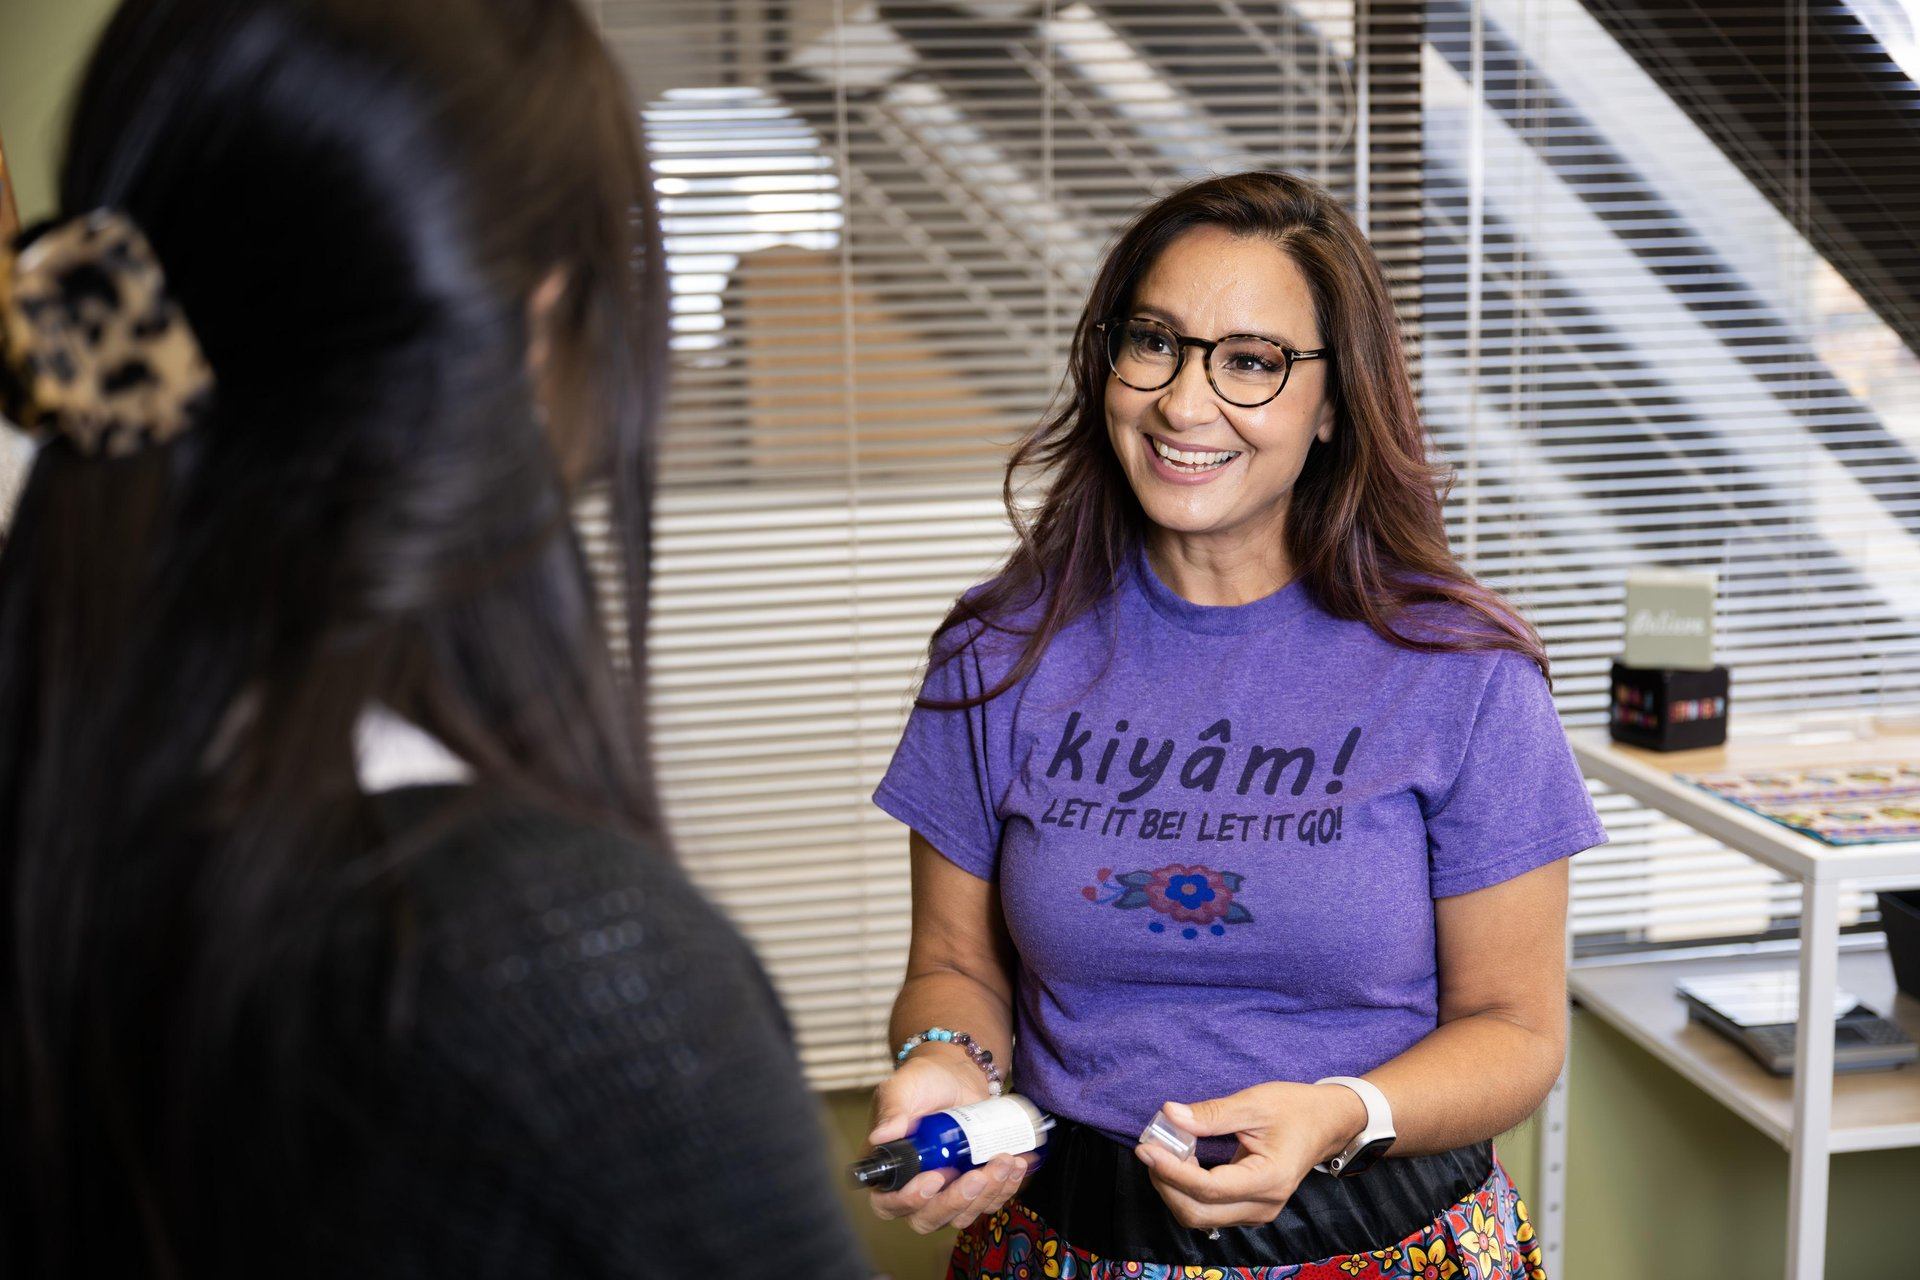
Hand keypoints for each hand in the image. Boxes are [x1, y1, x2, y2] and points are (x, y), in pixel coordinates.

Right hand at [865, 1047, 1036, 1233]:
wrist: (958, 1074)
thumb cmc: (924, 1082)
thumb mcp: (901, 1089)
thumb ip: (891, 1111)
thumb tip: (880, 1136)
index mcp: (890, 1171)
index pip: (889, 1204)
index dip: (910, 1201)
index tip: (935, 1178)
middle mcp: (915, 1189)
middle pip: (929, 1218)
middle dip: (957, 1201)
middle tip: (978, 1174)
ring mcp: (947, 1191)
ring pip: (963, 1214)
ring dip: (988, 1194)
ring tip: (1005, 1159)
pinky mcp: (974, 1186)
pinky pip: (989, 1201)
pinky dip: (1007, 1187)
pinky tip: (1018, 1163)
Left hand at [1132, 1083, 1367, 1230]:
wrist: (1328, 1123)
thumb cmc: (1296, 1109)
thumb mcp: (1254, 1103)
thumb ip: (1211, 1114)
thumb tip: (1170, 1114)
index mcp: (1269, 1180)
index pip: (1208, 1189)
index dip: (1171, 1170)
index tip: (1147, 1148)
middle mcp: (1264, 1206)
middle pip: (1198, 1213)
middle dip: (1166, 1183)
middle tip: (1150, 1149)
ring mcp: (1258, 1213)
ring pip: (1200, 1217)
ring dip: (1174, 1190)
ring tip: (1163, 1154)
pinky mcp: (1250, 1209)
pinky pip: (1209, 1211)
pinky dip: (1187, 1192)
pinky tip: (1181, 1164)